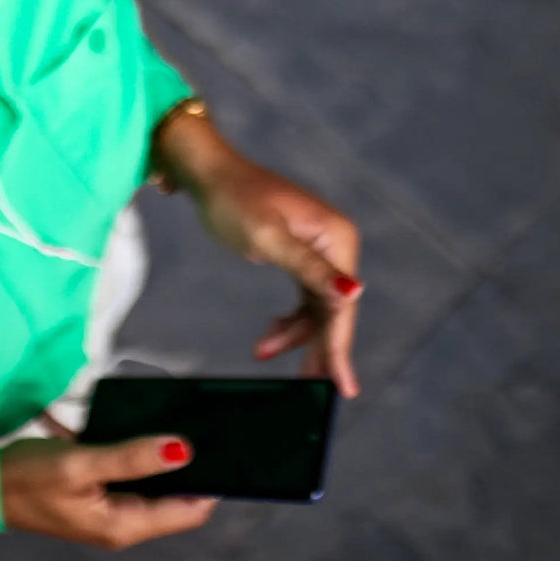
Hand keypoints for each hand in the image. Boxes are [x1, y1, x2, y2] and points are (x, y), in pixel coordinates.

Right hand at [0, 434, 216, 548]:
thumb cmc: (24, 479)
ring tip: (151, 415)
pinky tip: (107, 419)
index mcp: (124, 525)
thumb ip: (131, 457)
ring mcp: (106, 506)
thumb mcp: (80, 463)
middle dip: (180, 459)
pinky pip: (119, 468)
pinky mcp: (92, 490)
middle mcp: (121, 521)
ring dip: (148, 449)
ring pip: (146, 477)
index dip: (208, 480)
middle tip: (188, 420)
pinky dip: (118, 445)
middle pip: (171, 493)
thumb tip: (182, 449)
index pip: (189, 510)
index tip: (219, 444)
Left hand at [152, 110, 364, 397]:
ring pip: (317, 307)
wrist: (206, 172)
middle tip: (305, 387)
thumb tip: (353, 293)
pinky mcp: (299, 253)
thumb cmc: (233, 199)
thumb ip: (309, 269)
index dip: (339, 347)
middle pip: (333, 309)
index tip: (341, 388)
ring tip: (263, 351)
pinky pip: (303, 297)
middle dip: (316, 347)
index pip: (341, 305)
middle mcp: (335, 243)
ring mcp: (318, 249)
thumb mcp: (267, 238)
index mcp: (336, 237)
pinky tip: (269, 336)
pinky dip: (288, 318)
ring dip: (294, 333)